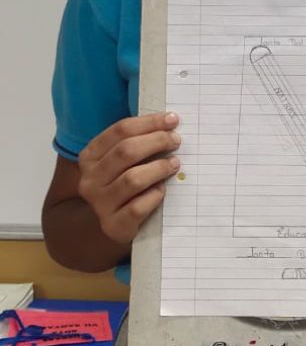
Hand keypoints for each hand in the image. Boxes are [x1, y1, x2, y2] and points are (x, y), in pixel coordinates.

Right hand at [78, 113, 180, 245]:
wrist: (113, 224)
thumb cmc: (123, 186)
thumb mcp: (120, 162)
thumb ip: (136, 143)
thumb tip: (169, 123)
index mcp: (89, 156)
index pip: (120, 131)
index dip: (149, 122)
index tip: (172, 119)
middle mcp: (90, 179)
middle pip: (125, 152)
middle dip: (156, 141)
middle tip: (175, 140)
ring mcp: (100, 204)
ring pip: (132, 179)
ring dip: (158, 168)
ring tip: (174, 164)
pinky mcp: (114, 226)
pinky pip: (137, 208)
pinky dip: (154, 196)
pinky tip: (162, 190)